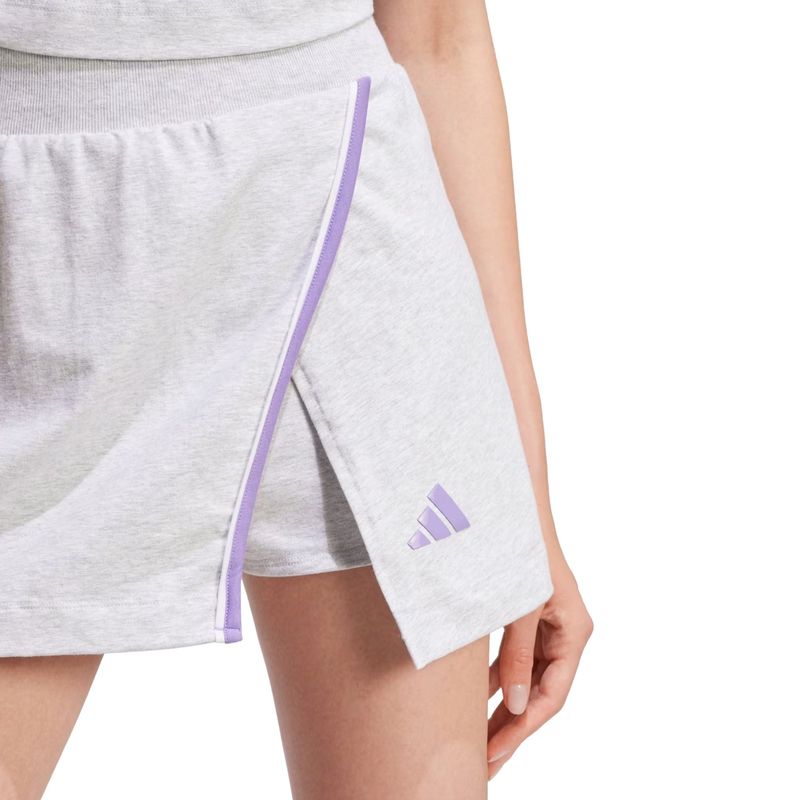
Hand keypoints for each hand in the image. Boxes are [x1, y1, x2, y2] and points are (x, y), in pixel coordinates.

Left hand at [486, 559, 592, 779]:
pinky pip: (516, 660)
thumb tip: (512, 705)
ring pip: (527, 680)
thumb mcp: (520, 607)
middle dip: (513, 728)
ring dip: (503, 707)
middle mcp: (566, 634)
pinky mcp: (530, 619)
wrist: (516, 507)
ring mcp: (549, 627)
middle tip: (484, 763)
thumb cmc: (522, 550)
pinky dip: (498, 679)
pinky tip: (478, 700)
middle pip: (540, 693)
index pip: (551, 696)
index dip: (523, 729)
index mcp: (575, 633)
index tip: (494, 754)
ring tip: (478, 741)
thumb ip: (517, 656)